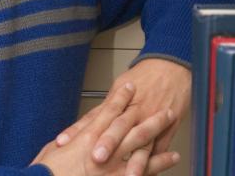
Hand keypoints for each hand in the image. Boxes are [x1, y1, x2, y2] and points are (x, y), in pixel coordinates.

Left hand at [55, 58, 190, 173]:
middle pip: (118, 127)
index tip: (64, 141)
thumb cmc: (143, 77)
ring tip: (128, 175)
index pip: (95, 116)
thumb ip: (104, 107)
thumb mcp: (119, 85)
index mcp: (119, 100)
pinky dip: (154, 163)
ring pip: (142, 141)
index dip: (79, 129)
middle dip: (108, 143)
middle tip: (96, 157)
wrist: (170, 69)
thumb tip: (85, 125)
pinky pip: (159, 148)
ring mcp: (151, 120)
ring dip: (135, 160)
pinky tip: (147, 174)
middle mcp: (134, 110)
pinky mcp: (166, 129)